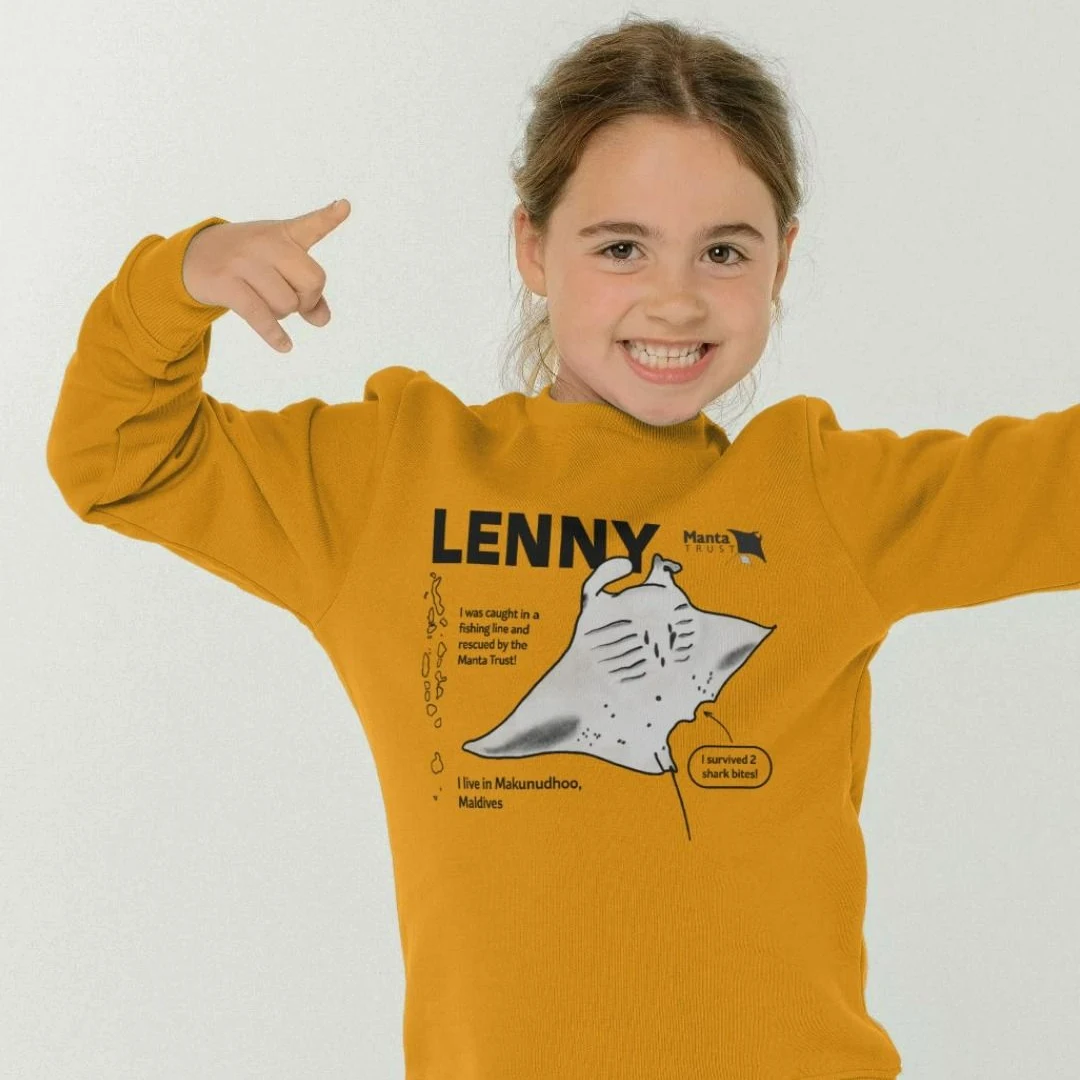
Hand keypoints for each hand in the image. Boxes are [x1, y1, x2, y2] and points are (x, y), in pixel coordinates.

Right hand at [181, 198, 350, 351]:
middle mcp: (266, 243)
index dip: (329, 217)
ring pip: (287, 303)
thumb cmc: (247, 262)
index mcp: (283, 234)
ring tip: (267, 303)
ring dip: (283, 313)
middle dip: (309, 300)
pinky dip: (275, 335)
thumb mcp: (278, 266)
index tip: (345, 206)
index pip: (311, 225)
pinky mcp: (227, 284)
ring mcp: (245, 262)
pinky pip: (261, 316)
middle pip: (313, 282)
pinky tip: (285, 346)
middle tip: (294, 300)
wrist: (193, 258)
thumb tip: (323, 319)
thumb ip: (307, 289)